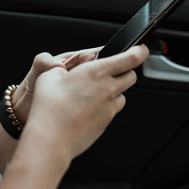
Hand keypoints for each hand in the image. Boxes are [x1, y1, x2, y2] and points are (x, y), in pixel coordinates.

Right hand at [23, 44, 149, 160]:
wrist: (51, 140)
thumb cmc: (48, 109)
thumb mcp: (48, 77)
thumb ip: (59, 69)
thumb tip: (61, 70)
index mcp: (96, 72)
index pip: (131, 58)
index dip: (139, 51)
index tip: (140, 49)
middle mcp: (107, 89)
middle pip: (131, 76)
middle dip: (124, 71)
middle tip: (110, 72)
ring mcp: (109, 108)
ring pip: (122, 95)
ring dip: (114, 91)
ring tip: (94, 93)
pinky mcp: (106, 123)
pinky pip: (112, 110)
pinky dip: (105, 107)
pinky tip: (87, 109)